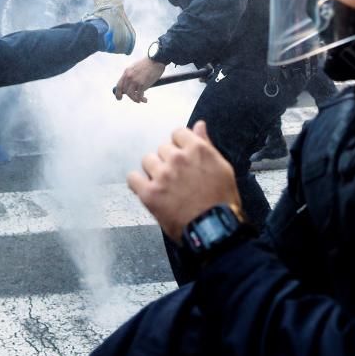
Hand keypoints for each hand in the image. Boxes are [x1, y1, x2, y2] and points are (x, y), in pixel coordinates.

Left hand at [115, 57, 165, 102]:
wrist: (157, 59)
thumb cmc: (148, 63)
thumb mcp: (135, 67)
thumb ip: (131, 75)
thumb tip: (130, 86)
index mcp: (127, 71)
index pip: (119, 85)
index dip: (118, 93)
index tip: (119, 98)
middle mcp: (129, 76)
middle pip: (125, 91)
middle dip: (130, 96)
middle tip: (135, 99)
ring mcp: (135, 80)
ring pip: (131, 95)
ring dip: (135, 99)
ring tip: (140, 100)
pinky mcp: (142, 84)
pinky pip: (139, 95)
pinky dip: (141, 99)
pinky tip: (144, 100)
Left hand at [127, 121, 240, 241]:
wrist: (214, 229)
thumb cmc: (222, 202)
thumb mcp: (222, 168)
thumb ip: (207, 144)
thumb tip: (199, 126)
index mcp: (197, 149)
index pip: (178, 133)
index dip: (179, 145)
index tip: (181, 156)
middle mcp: (177, 159)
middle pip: (162, 148)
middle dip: (168, 160)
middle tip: (177, 177)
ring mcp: (162, 175)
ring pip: (147, 160)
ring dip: (154, 170)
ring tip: (165, 185)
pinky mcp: (149, 193)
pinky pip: (133, 178)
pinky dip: (138, 183)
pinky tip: (148, 189)